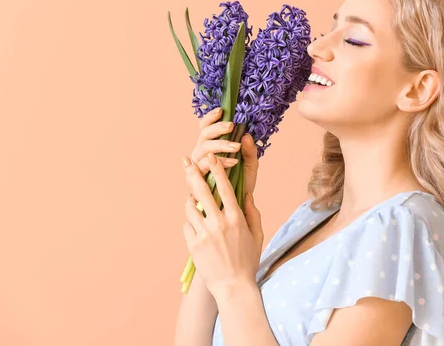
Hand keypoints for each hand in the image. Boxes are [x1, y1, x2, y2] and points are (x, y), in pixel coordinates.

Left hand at [182, 153, 263, 296]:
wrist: (233, 287)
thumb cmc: (248, 260)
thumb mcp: (257, 235)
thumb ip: (253, 213)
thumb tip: (247, 194)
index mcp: (236, 219)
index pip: (226, 188)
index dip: (218, 170)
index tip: (212, 157)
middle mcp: (219, 223)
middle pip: (202, 192)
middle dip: (193, 173)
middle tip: (185, 161)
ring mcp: (204, 234)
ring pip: (190, 208)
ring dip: (190, 200)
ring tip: (192, 199)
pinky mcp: (193, 245)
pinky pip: (187, 226)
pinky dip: (190, 224)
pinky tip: (197, 228)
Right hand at [190, 108, 258, 194]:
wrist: (237, 207)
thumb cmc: (240, 185)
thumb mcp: (250, 166)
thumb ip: (250, 152)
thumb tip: (247, 136)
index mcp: (211, 147)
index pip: (205, 127)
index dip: (210, 118)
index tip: (221, 111)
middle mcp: (202, 154)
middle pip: (203, 135)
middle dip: (217, 128)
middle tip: (231, 126)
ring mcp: (198, 166)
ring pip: (203, 148)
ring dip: (219, 144)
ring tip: (236, 147)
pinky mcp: (197, 179)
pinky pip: (203, 166)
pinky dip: (218, 162)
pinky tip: (232, 162)